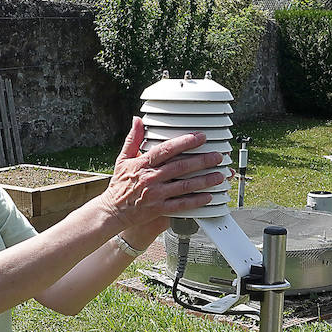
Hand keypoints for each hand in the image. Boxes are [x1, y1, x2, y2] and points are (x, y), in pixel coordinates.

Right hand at [102, 117, 225, 228]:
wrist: (112, 211)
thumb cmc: (119, 184)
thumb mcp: (123, 159)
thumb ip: (133, 139)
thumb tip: (137, 120)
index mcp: (143, 164)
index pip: (166, 150)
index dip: (185, 142)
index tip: (200, 137)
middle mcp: (151, 178)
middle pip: (180, 167)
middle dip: (201, 160)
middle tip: (217, 156)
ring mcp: (156, 195)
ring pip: (184, 186)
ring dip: (204, 180)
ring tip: (219, 175)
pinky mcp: (159, 209)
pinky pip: (181, 205)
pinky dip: (196, 201)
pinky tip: (209, 196)